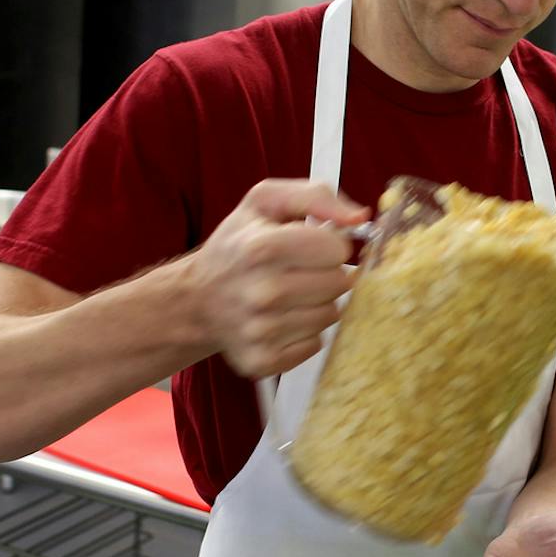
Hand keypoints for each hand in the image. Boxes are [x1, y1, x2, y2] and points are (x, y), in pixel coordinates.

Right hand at [190, 179, 368, 377]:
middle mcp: (261, 293)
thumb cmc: (237, 245)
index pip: (338, 249)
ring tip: (290, 293)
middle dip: (327, 272)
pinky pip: (316, 344)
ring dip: (317, 302)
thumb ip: (316, 196)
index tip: (309, 244)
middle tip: (299, 270)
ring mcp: (261, 331)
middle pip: (340, 284)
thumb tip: (360, 217)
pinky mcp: (263, 360)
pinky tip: (282, 318)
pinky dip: (305, 332)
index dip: (328, 243)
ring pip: (331, 315)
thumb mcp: (265, 202)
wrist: (196, 299)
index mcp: (261, 248)